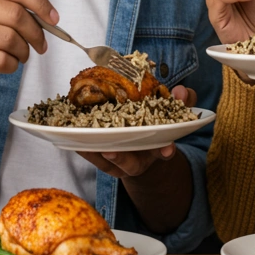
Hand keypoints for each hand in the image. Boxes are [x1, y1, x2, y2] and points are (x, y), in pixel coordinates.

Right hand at [0, 0, 58, 88]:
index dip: (42, 4)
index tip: (54, 18)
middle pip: (18, 16)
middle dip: (36, 33)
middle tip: (41, 45)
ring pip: (12, 40)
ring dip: (24, 52)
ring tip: (22, 55)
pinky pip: (3, 61)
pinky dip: (13, 65)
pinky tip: (8, 63)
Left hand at [77, 86, 196, 177]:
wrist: (140, 145)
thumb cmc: (155, 125)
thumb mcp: (172, 112)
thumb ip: (182, 101)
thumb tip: (182, 91)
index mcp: (159, 149)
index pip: (165, 152)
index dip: (166, 151)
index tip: (167, 149)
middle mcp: (139, 160)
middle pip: (130, 164)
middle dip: (121, 158)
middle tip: (112, 151)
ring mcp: (119, 163)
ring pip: (106, 162)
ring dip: (96, 153)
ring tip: (86, 144)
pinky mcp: (102, 161)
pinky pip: (90, 156)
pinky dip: (82, 148)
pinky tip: (72, 137)